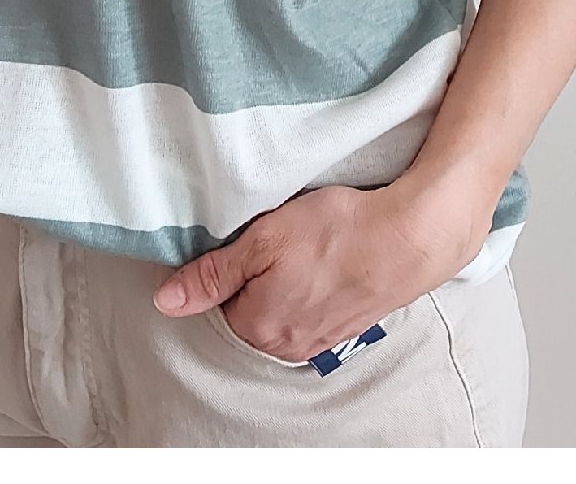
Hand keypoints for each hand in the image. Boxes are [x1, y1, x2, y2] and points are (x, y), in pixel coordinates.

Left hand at [151, 175, 484, 361]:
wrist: (409, 238)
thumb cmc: (336, 232)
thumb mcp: (264, 239)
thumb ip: (213, 273)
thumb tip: (166, 301)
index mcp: (257, 326)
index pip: (216, 302)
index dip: (225, 265)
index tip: (241, 239)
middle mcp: (285, 344)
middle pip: (247, 310)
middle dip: (253, 278)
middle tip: (273, 240)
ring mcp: (319, 339)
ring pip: (279, 310)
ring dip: (283, 282)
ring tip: (301, 247)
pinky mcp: (345, 326)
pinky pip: (309, 310)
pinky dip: (310, 287)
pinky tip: (322, 261)